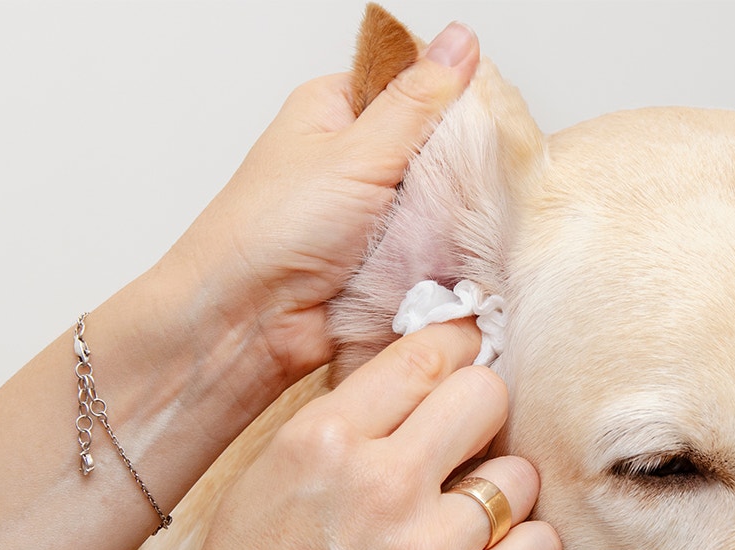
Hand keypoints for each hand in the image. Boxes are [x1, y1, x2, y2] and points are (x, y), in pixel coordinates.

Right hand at [157, 320, 561, 549]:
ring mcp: (428, 549)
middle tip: (467, 445)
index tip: (465, 364)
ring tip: (464, 521)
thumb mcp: (270, 475)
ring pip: (520, 475)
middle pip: (487, 396)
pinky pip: (542, 547)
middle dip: (482, 415)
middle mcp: (380, 483)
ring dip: (500, 494)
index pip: (428, 355)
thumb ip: (344, 424)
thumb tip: (422, 378)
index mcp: (323, 439)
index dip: (457, 353)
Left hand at [159, 23, 481, 385]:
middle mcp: (352, 157)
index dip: (454, 99)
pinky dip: (444, 256)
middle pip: (435, 146)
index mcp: (335, 110)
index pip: (414, 83)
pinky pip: (433, 249)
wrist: (246, 323)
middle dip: (459, 166)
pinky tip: (456, 260)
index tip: (487, 117)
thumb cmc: (271, 231)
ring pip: (441, 201)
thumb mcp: (356, 151)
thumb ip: (418, 100)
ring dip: (453, 218)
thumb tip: (459, 40)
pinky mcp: (384, 261)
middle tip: (472, 181)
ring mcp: (370, 212)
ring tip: (461, 226)